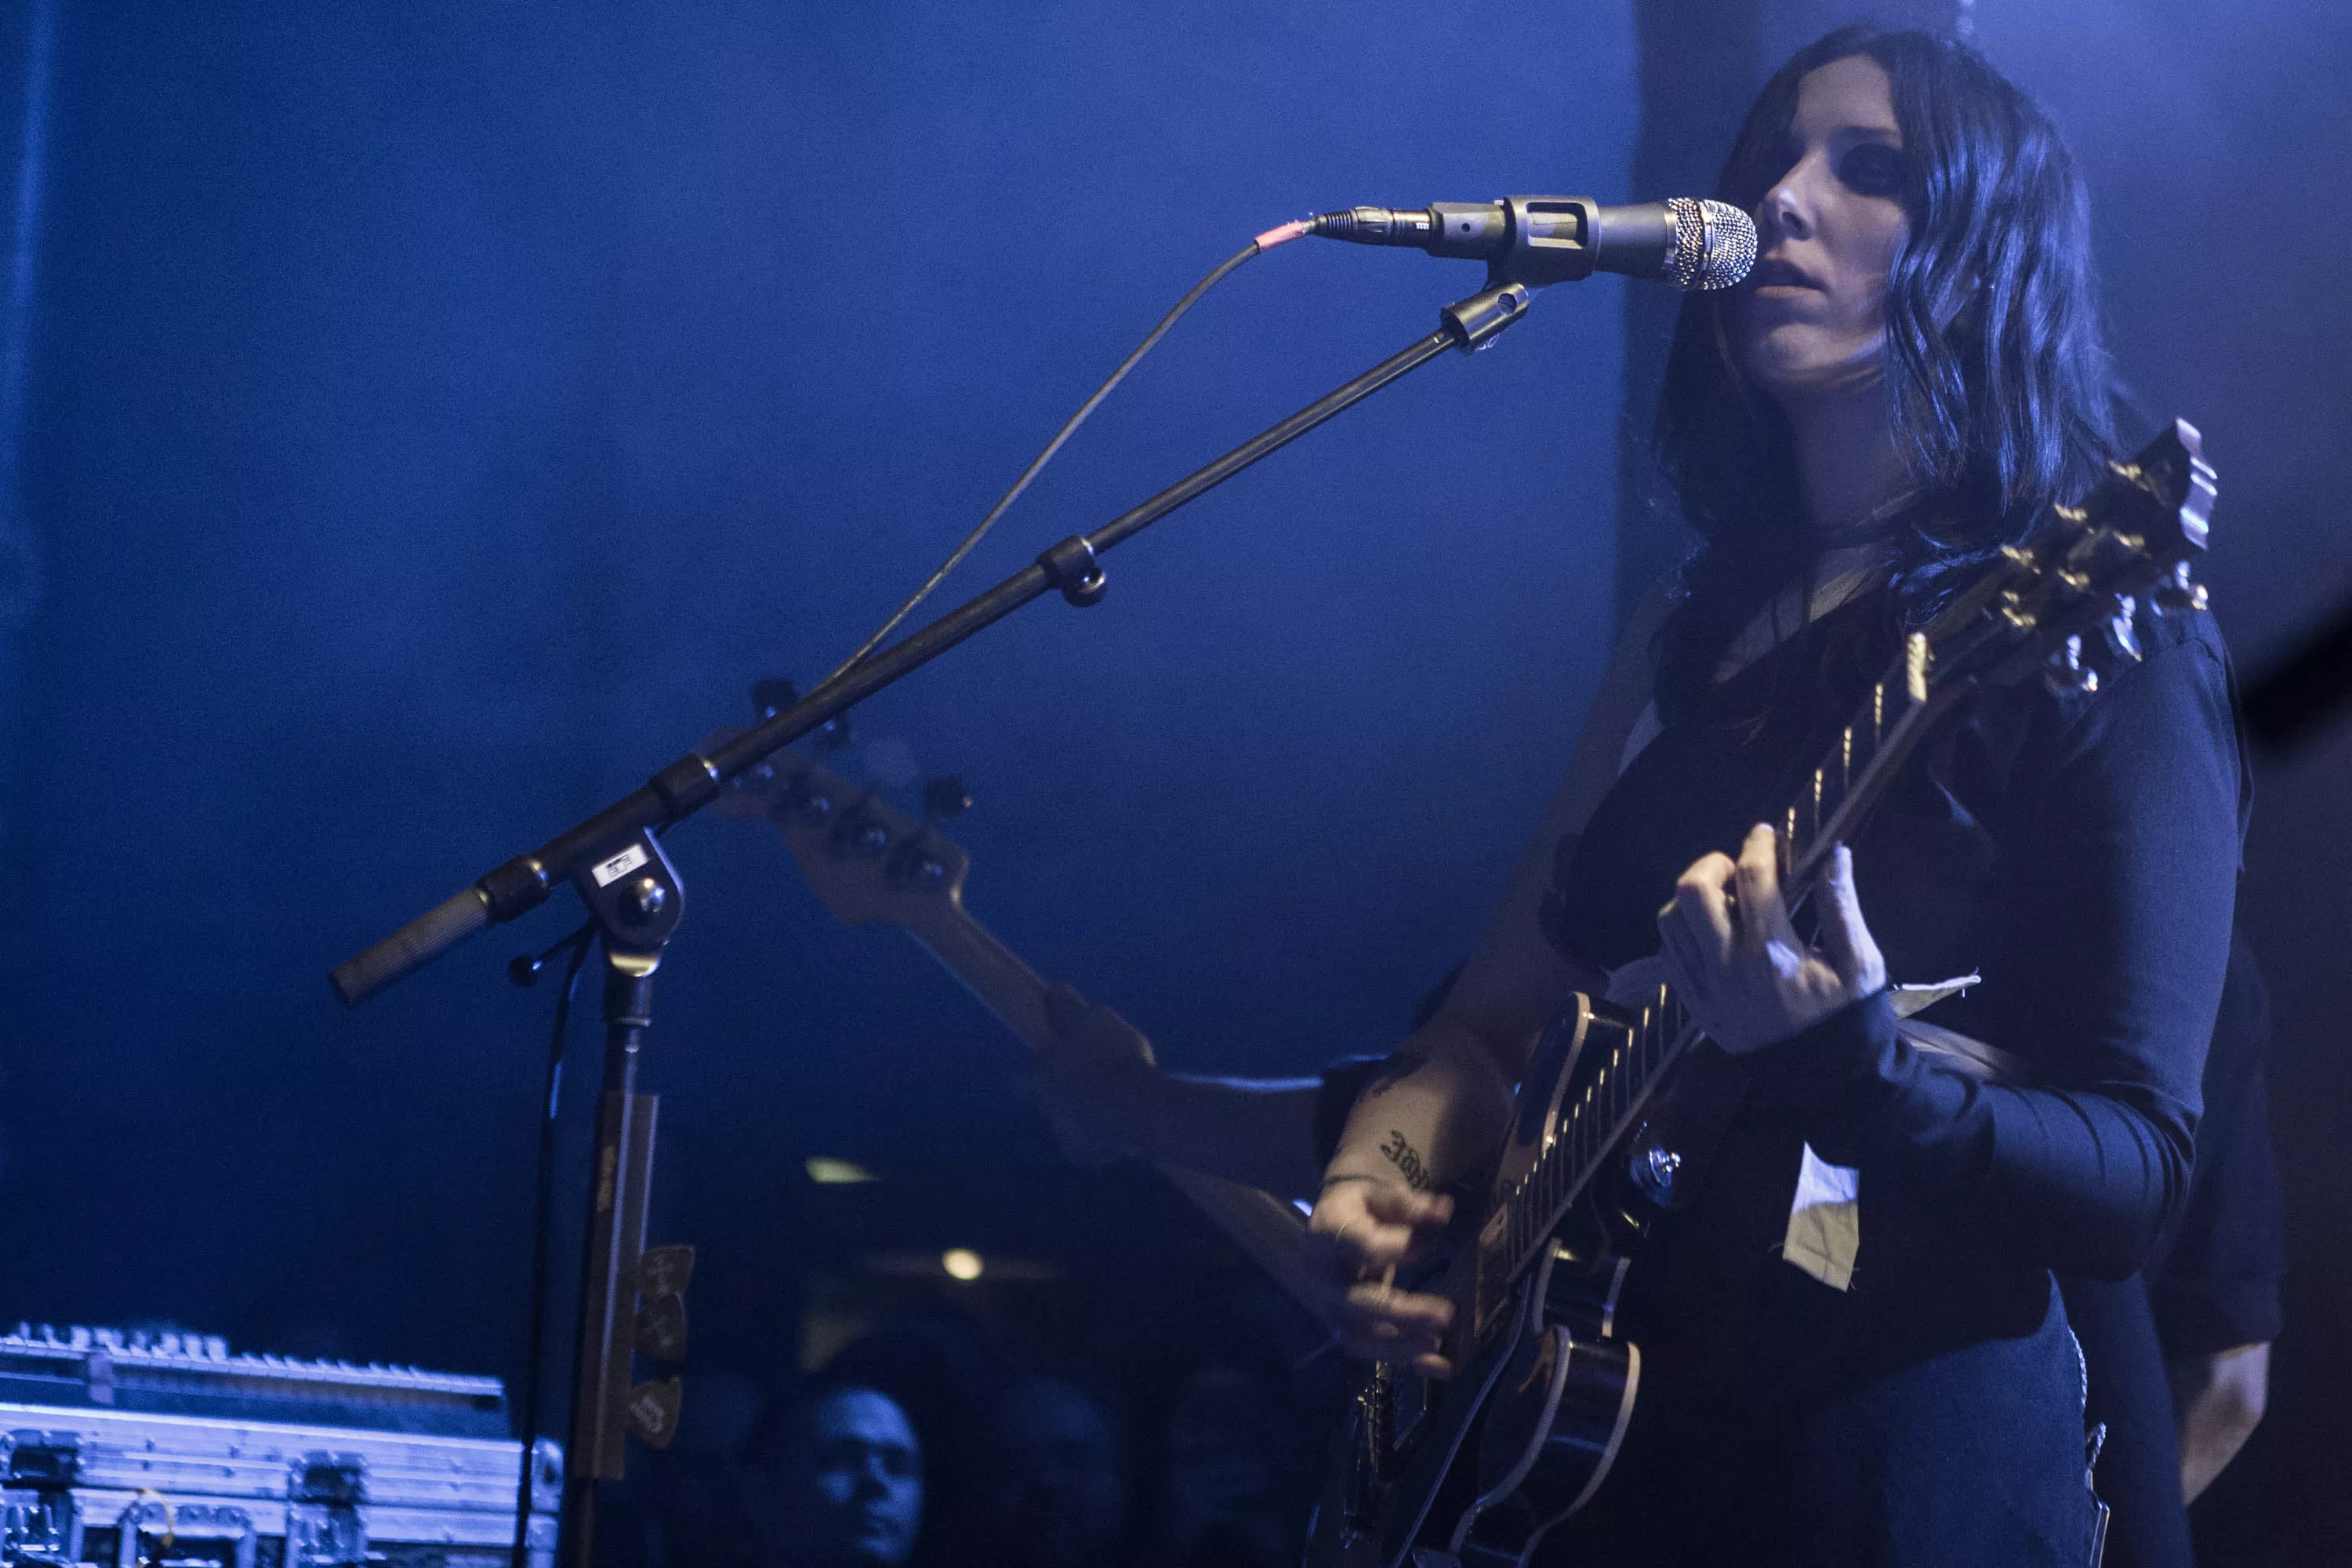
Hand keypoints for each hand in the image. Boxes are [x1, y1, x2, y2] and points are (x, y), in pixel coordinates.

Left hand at [1035, 984, 1159, 1166]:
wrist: (1142, 1108)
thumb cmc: (1115, 1057)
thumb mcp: (1094, 1019)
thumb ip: (1067, 1007)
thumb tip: (1052, 990)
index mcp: (1039, 1075)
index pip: (1029, 1071)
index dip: (1047, 1064)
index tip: (1065, 1059)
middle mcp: (1044, 1108)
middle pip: (1051, 1097)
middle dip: (1067, 1090)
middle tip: (1096, 1077)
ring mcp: (1064, 1135)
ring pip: (1069, 1121)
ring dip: (1084, 1112)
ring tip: (1115, 1100)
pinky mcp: (1086, 1157)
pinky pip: (1090, 1143)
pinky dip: (1102, 1135)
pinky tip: (1123, 1122)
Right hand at [1308, 1176, 1455, 1374]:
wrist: (1333, 1227)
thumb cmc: (1359, 1208)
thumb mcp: (1378, 1195)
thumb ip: (1407, 1204)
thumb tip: (1443, 1210)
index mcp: (1326, 1234)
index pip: (1354, 1245)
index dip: (1388, 1247)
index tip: (1420, 1243)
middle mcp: (1323, 1276)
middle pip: (1357, 1301)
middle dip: (1401, 1312)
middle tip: (1445, 1314)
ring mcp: (1332, 1307)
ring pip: (1359, 1336)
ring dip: (1401, 1345)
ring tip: (1438, 1342)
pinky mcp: (1347, 1327)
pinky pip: (1373, 1351)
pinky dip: (1407, 1361)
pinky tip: (1441, 1366)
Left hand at [1655, 825, 1885, 1054]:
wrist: (1823, 1080)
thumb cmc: (1846, 1016)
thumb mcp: (1860, 964)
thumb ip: (1843, 906)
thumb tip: (1834, 853)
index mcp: (1774, 954)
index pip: (1753, 879)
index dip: (1758, 846)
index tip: (1765, 833)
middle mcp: (1730, 967)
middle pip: (1692, 892)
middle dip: (1713, 864)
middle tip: (1738, 868)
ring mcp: (1705, 988)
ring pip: (1670, 920)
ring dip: (1693, 898)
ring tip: (1724, 899)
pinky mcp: (1694, 1004)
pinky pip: (1669, 953)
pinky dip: (1683, 931)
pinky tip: (1711, 931)